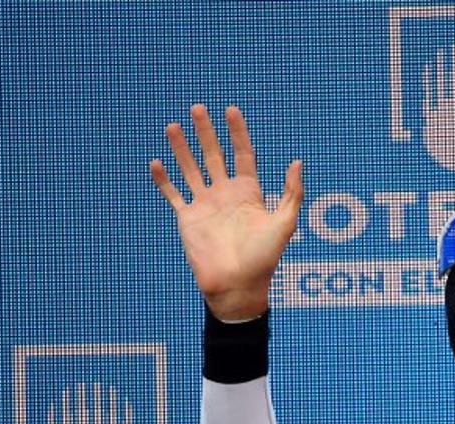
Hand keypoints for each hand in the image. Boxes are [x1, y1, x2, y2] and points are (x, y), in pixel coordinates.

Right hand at [150, 104, 302, 319]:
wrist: (238, 285)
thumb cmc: (264, 258)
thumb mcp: (285, 223)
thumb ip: (293, 193)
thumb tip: (298, 162)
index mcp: (249, 193)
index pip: (243, 154)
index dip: (237, 132)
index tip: (231, 111)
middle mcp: (226, 195)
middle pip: (214, 155)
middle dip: (206, 132)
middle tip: (197, 107)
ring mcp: (205, 205)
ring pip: (190, 169)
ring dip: (181, 148)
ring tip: (173, 125)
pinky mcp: (188, 219)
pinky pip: (173, 194)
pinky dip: (164, 179)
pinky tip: (156, 162)